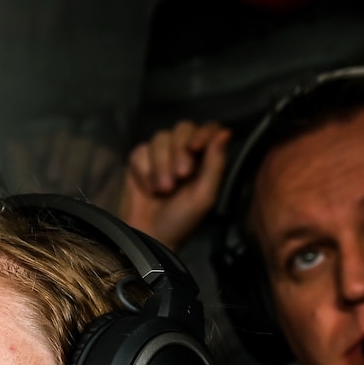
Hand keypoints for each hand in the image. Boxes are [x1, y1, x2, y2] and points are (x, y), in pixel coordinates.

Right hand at [117, 120, 231, 249]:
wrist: (149, 236)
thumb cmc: (181, 220)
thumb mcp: (204, 196)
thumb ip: (215, 164)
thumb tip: (224, 132)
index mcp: (204, 158)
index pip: (208, 129)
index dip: (202, 132)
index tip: (195, 147)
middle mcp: (183, 152)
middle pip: (183, 128)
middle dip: (180, 150)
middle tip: (180, 176)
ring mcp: (159, 155)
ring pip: (160, 138)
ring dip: (162, 164)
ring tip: (163, 189)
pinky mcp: (138, 161)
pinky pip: (140, 151)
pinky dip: (144, 170)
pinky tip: (148, 187)